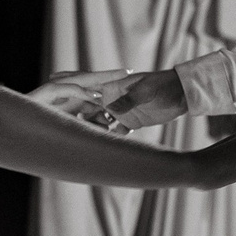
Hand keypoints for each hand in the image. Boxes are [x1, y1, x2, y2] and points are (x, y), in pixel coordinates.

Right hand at [32, 68, 186, 130]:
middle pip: (88, 108)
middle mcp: (113, 99)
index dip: (70, 94)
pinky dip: (109, 139)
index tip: (53, 101)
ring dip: (92, 130)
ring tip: (77, 140)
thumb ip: (127, 101)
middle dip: (75, 116)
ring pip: (99, 122)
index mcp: (113, 87)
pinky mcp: (130, 123)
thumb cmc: (163, 86)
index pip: (87, 89)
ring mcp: (121, 111)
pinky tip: (100, 149)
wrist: (182, 94)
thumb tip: (109, 110)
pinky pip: (115, 133)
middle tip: (59, 126)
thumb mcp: (145, 92)